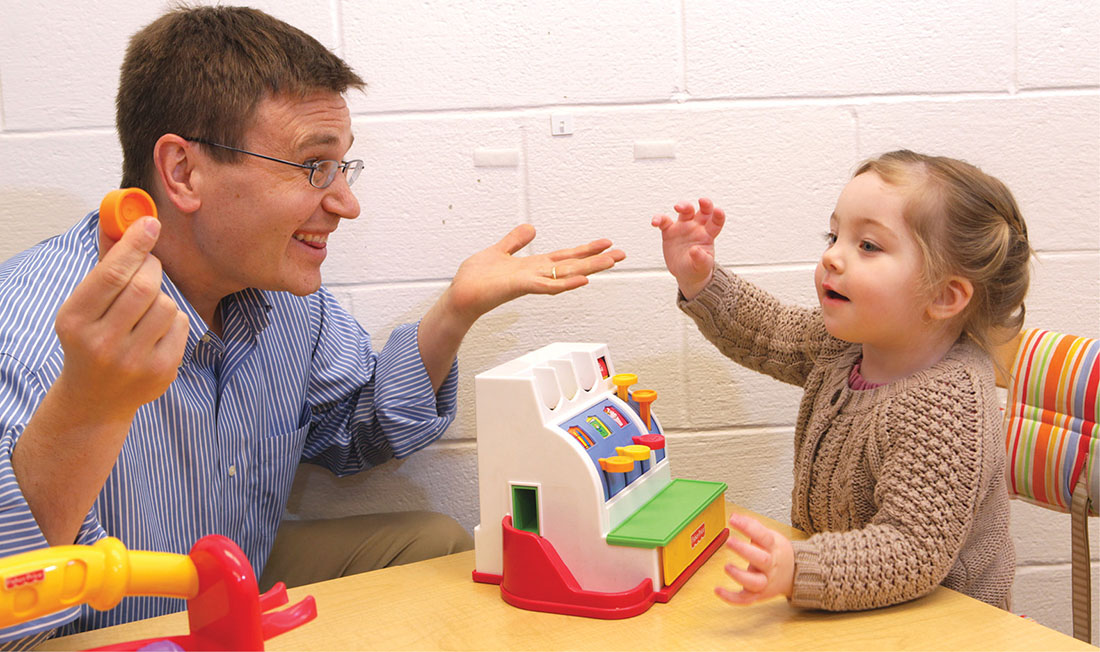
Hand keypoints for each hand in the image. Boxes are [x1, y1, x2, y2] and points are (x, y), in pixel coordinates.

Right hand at [53, 216, 189, 419]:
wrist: (95, 398)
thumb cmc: (90, 340)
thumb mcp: (83, 306)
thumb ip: (103, 266)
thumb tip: (118, 221)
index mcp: (76, 321)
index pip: (111, 275)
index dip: (134, 245)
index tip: (150, 223)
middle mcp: (103, 343)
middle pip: (144, 286)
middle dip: (152, 267)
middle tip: (149, 266)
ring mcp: (134, 360)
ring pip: (167, 304)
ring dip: (162, 296)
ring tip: (146, 308)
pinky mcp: (162, 370)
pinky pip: (181, 324)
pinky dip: (174, 318)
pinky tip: (155, 330)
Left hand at [443, 224, 625, 325]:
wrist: (462, 297)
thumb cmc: (476, 279)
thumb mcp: (498, 251)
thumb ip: (515, 241)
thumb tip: (532, 228)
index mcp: (533, 266)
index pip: (565, 256)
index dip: (585, 249)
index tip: (606, 243)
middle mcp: (536, 274)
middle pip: (572, 264)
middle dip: (597, 258)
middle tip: (622, 253)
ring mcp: (531, 281)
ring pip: (567, 273)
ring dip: (590, 267)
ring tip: (611, 261)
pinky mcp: (521, 286)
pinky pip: (548, 285)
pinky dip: (566, 283)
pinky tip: (583, 279)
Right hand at [650, 197, 724, 299]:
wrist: (685, 274)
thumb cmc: (697, 269)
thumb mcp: (702, 267)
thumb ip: (701, 258)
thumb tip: (695, 250)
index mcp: (708, 235)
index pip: (715, 222)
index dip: (718, 215)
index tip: (718, 211)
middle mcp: (697, 228)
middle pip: (703, 211)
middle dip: (704, 204)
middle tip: (701, 200)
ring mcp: (683, 228)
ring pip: (685, 211)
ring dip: (683, 206)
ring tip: (677, 207)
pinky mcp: (669, 231)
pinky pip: (664, 221)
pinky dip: (659, 219)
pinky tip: (655, 222)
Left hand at [715, 513, 794, 605]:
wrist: (795, 574)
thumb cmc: (777, 553)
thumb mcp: (771, 536)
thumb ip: (753, 527)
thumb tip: (735, 517)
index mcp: (774, 548)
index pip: (763, 536)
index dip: (748, 527)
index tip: (733, 519)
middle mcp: (771, 566)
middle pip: (762, 560)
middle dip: (745, 551)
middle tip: (729, 541)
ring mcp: (765, 581)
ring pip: (755, 583)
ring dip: (740, 576)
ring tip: (726, 566)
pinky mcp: (758, 594)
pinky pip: (746, 600)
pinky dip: (731, 598)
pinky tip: (717, 590)